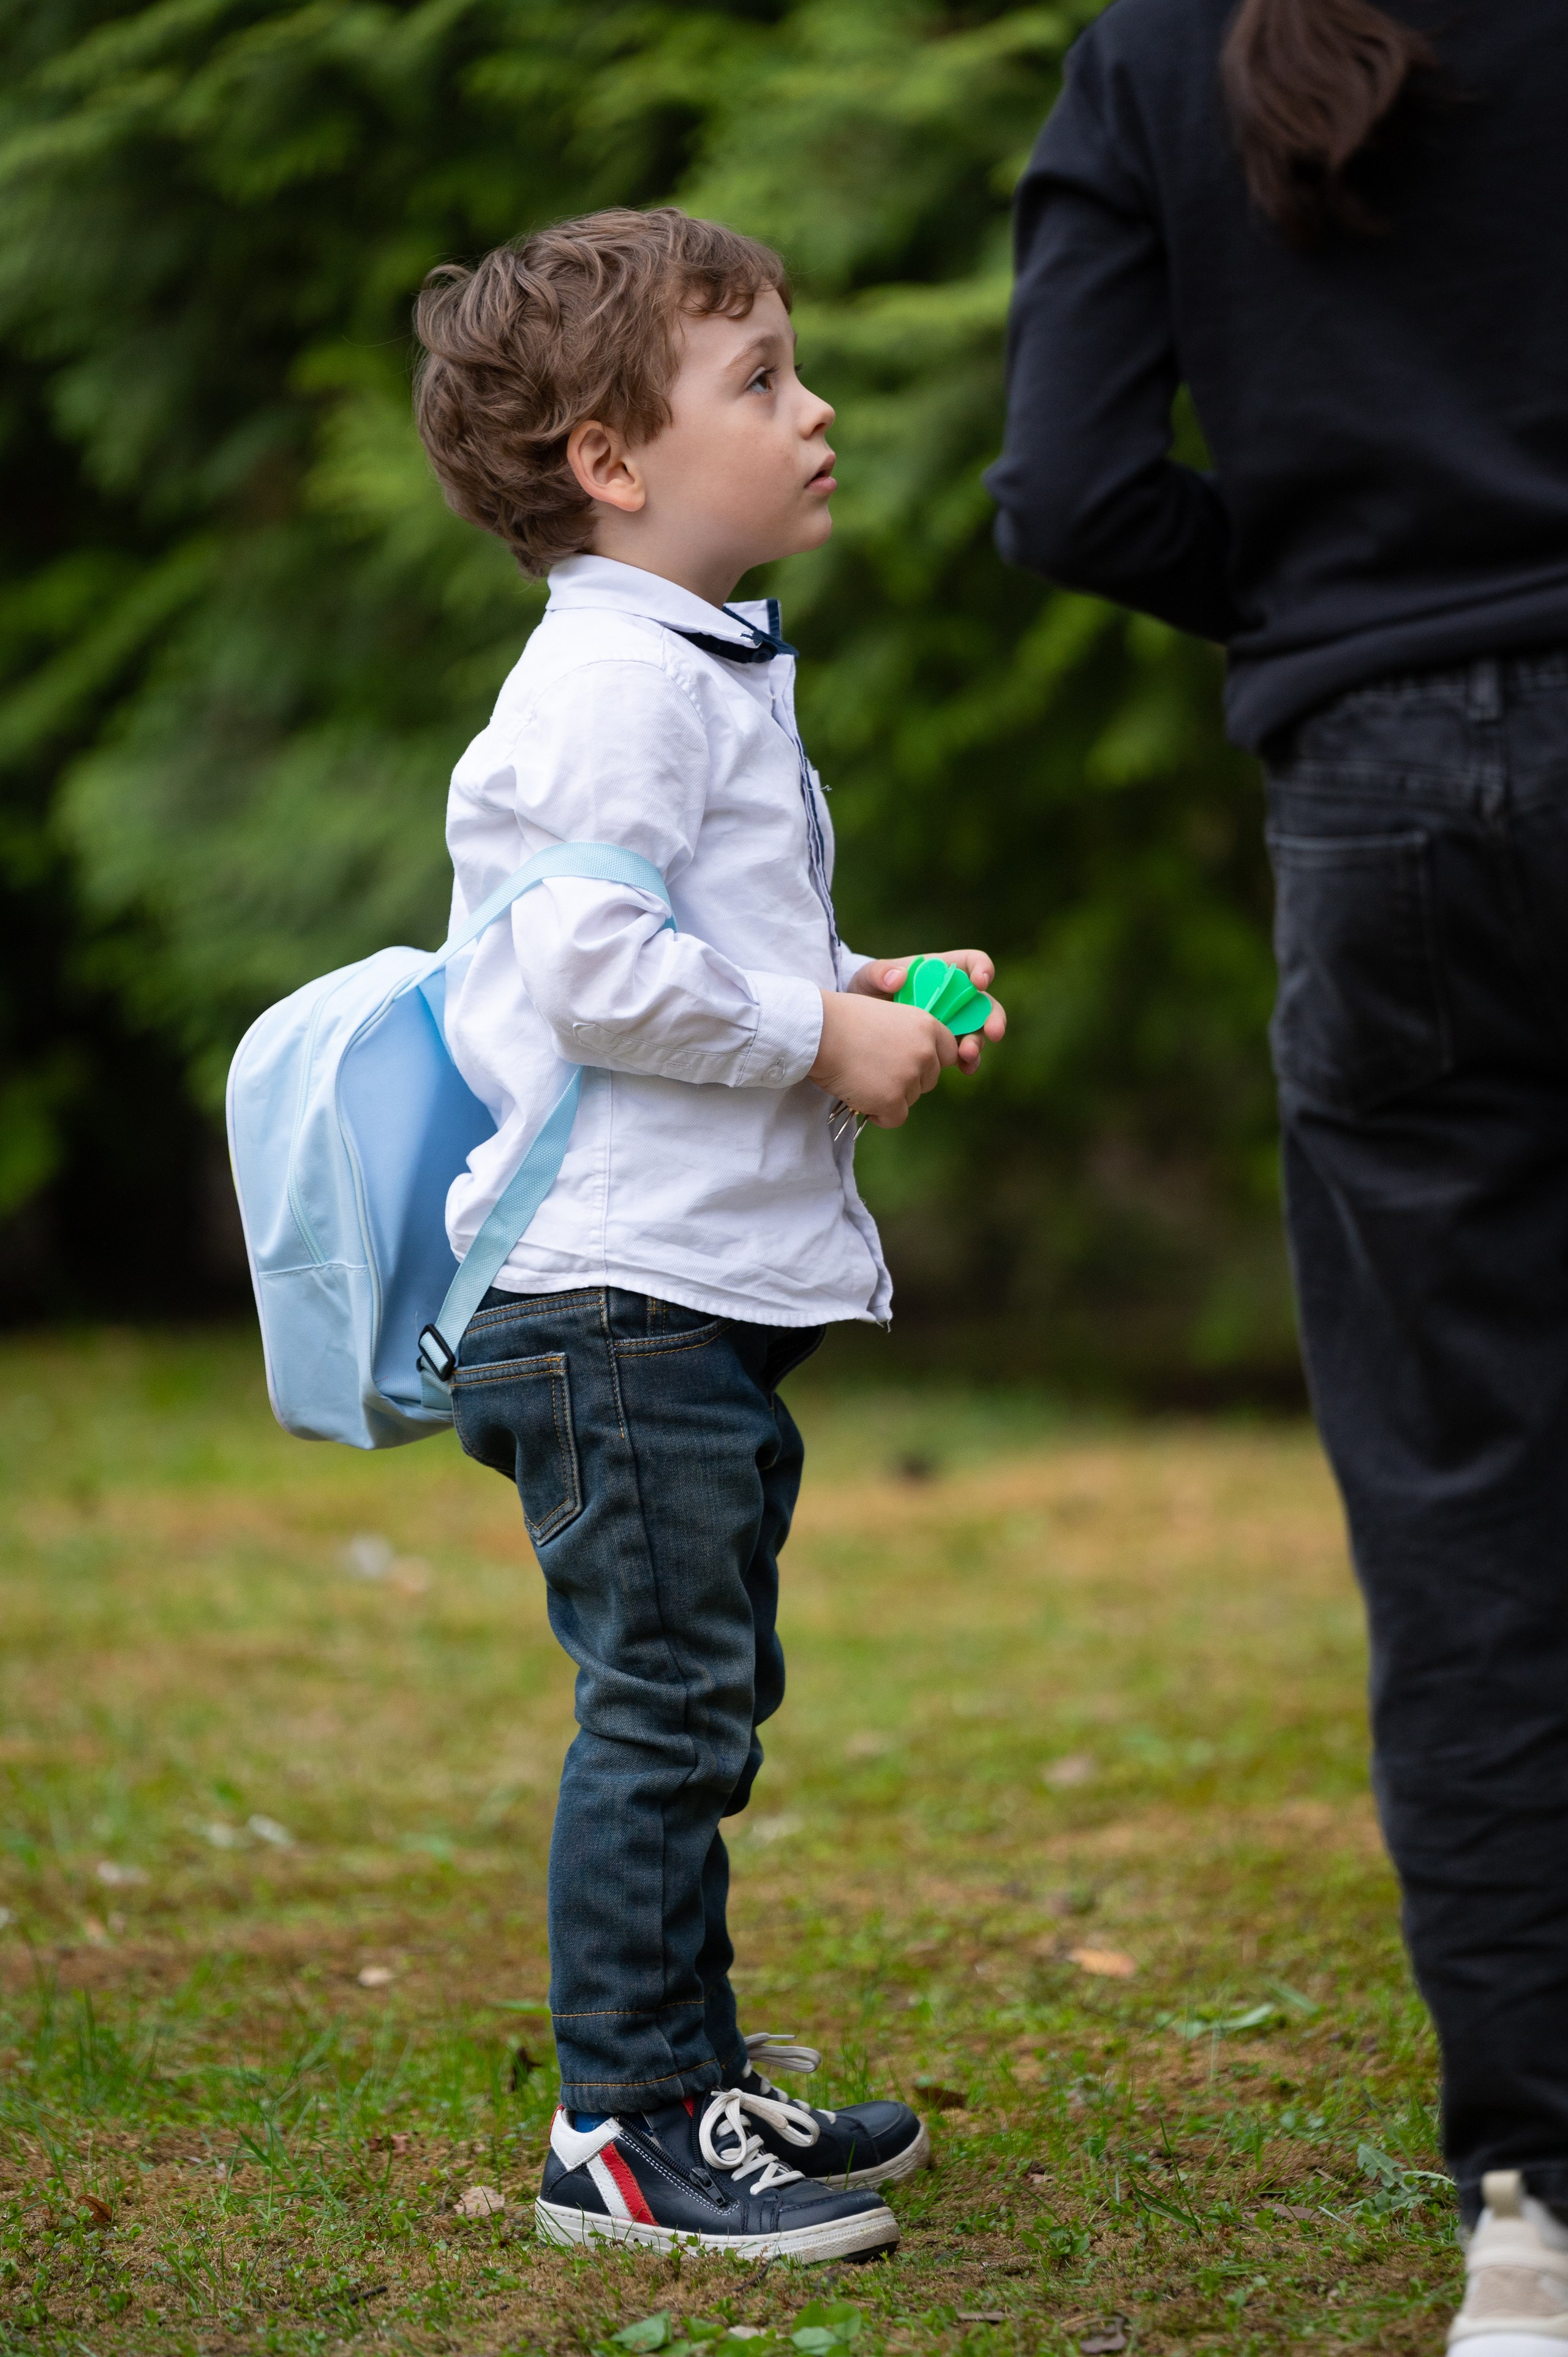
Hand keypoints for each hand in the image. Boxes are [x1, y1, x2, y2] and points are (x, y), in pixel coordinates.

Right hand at [809, 991, 955, 1126]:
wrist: (819, 1032)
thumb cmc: (845, 1020)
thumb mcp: (890, 1014)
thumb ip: (911, 1035)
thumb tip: (920, 1060)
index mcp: (927, 1025)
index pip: (950, 1052)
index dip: (930, 1061)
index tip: (910, 1063)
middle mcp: (925, 1052)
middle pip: (929, 1080)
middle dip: (907, 1080)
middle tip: (876, 1068)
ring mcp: (909, 1077)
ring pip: (911, 1100)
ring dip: (890, 1096)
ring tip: (863, 1077)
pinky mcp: (891, 1100)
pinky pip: (895, 1119)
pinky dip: (878, 1114)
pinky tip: (860, 1095)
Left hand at [847, 949, 1006, 1073]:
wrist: (855, 1024)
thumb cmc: (867, 991)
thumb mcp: (868, 978)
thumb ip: (879, 973)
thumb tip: (897, 978)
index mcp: (942, 972)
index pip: (972, 962)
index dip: (982, 969)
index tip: (979, 983)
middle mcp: (953, 997)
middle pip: (984, 1004)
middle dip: (992, 1018)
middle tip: (993, 1032)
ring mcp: (952, 1023)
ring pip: (977, 1032)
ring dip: (977, 1043)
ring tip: (967, 1055)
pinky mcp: (944, 1046)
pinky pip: (962, 1054)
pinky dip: (968, 1062)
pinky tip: (965, 1069)